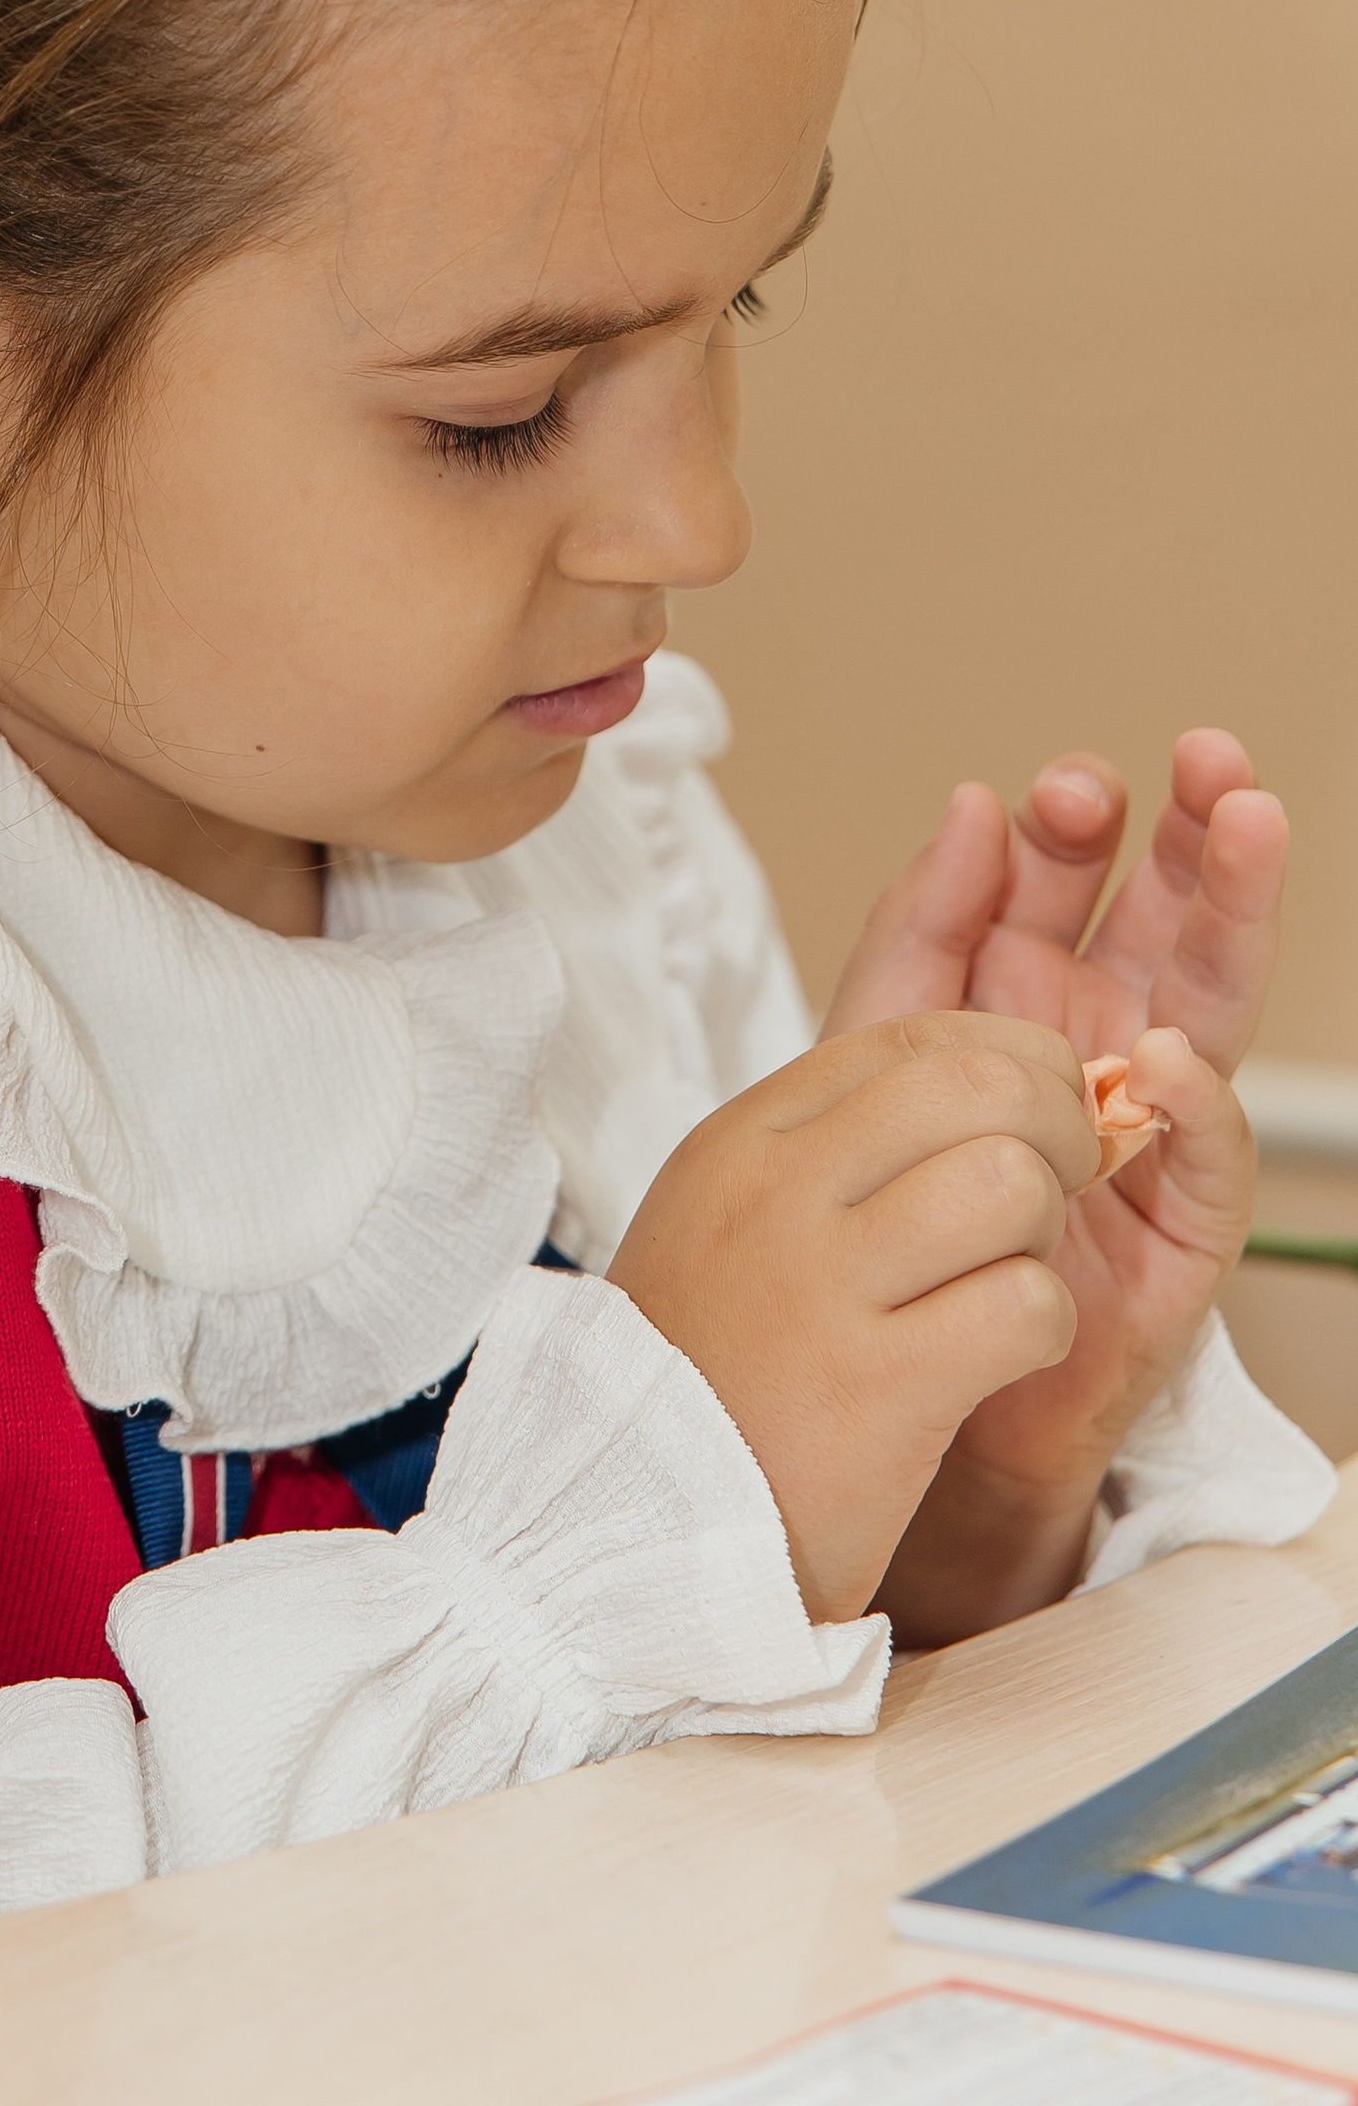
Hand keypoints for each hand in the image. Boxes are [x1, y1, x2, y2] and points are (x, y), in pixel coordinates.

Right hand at [607, 1014, 1094, 1622]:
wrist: (629, 1524)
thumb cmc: (707, 1372)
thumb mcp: (726, 1222)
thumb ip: (831, 1155)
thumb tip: (986, 1096)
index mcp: (744, 1141)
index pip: (912, 1043)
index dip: (1006, 1061)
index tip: (1032, 1113)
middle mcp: (779, 1192)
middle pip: (977, 1088)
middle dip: (1055, 1131)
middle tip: (1053, 1191)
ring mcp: (823, 1286)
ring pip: (1010, 1183)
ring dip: (1042, 1235)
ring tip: (1009, 1279)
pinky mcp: (879, 1387)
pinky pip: (1025, 1306)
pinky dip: (1042, 1327)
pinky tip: (1002, 1355)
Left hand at [823, 731, 1285, 1635]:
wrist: (891, 1367)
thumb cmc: (891, 1198)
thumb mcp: (883, 1038)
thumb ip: (923, 924)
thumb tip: (972, 802)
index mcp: (1029, 984)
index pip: (1071, 878)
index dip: (1077, 824)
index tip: (1062, 791)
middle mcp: (1105, 1038)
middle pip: (1167, 918)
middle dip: (1193, 833)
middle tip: (1210, 763)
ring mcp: (1153, 1122)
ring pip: (1210, 1004)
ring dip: (1235, 914)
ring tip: (1248, 829)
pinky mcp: (1177, 1224)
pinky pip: (1204, 1154)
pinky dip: (1194, 1101)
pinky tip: (1170, 1056)